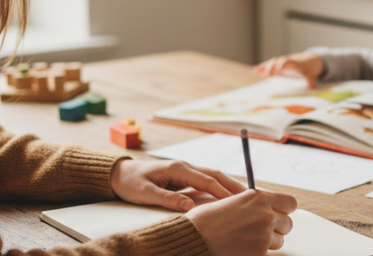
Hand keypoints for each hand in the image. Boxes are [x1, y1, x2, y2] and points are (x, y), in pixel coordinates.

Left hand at [110, 159, 245, 211]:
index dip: (223, 191)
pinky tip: (227, 195)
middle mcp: (184, 166)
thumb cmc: (131, 183)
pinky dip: (219, 186)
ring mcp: (185, 169)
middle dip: (233, 185)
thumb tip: (189, 206)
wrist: (119, 174)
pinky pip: (206, 180)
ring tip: (245, 196)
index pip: (207, 180)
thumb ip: (167, 199)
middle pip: (215, 174)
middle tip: (253, 196)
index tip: (238, 201)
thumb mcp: (145, 193)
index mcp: (178, 168)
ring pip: (212, 176)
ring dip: (229, 184)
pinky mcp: (183, 175)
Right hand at [186, 189, 297, 255]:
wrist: (194, 238)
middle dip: (277, 227)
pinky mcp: (259, 254)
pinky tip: (242, 248)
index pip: (291, 203)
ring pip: (279, 241)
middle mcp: (266, 215)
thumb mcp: (233, 201)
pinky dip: (257, 253)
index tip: (278, 213)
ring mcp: (264, 236)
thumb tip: (270, 208)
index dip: (284, 209)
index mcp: (259, 197)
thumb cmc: (208, 219)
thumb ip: (255, 203)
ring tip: (247, 240)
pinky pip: (267, 254)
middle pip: (287, 223)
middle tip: (260, 230)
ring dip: (268, 242)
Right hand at [253, 53, 324, 87]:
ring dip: (265, 66)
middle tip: (267, 75)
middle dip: (271, 67)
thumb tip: (313, 87)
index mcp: (294, 63)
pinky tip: (256, 70)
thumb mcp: (311, 74)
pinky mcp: (279, 65)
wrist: (310, 60)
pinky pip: (270, 65)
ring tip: (256, 70)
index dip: (282, 64)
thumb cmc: (310, 68)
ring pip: (272, 62)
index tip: (278, 70)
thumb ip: (311, 81)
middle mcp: (286, 61)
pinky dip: (263, 67)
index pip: (287, 62)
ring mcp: (282, 62)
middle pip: (277, 61)